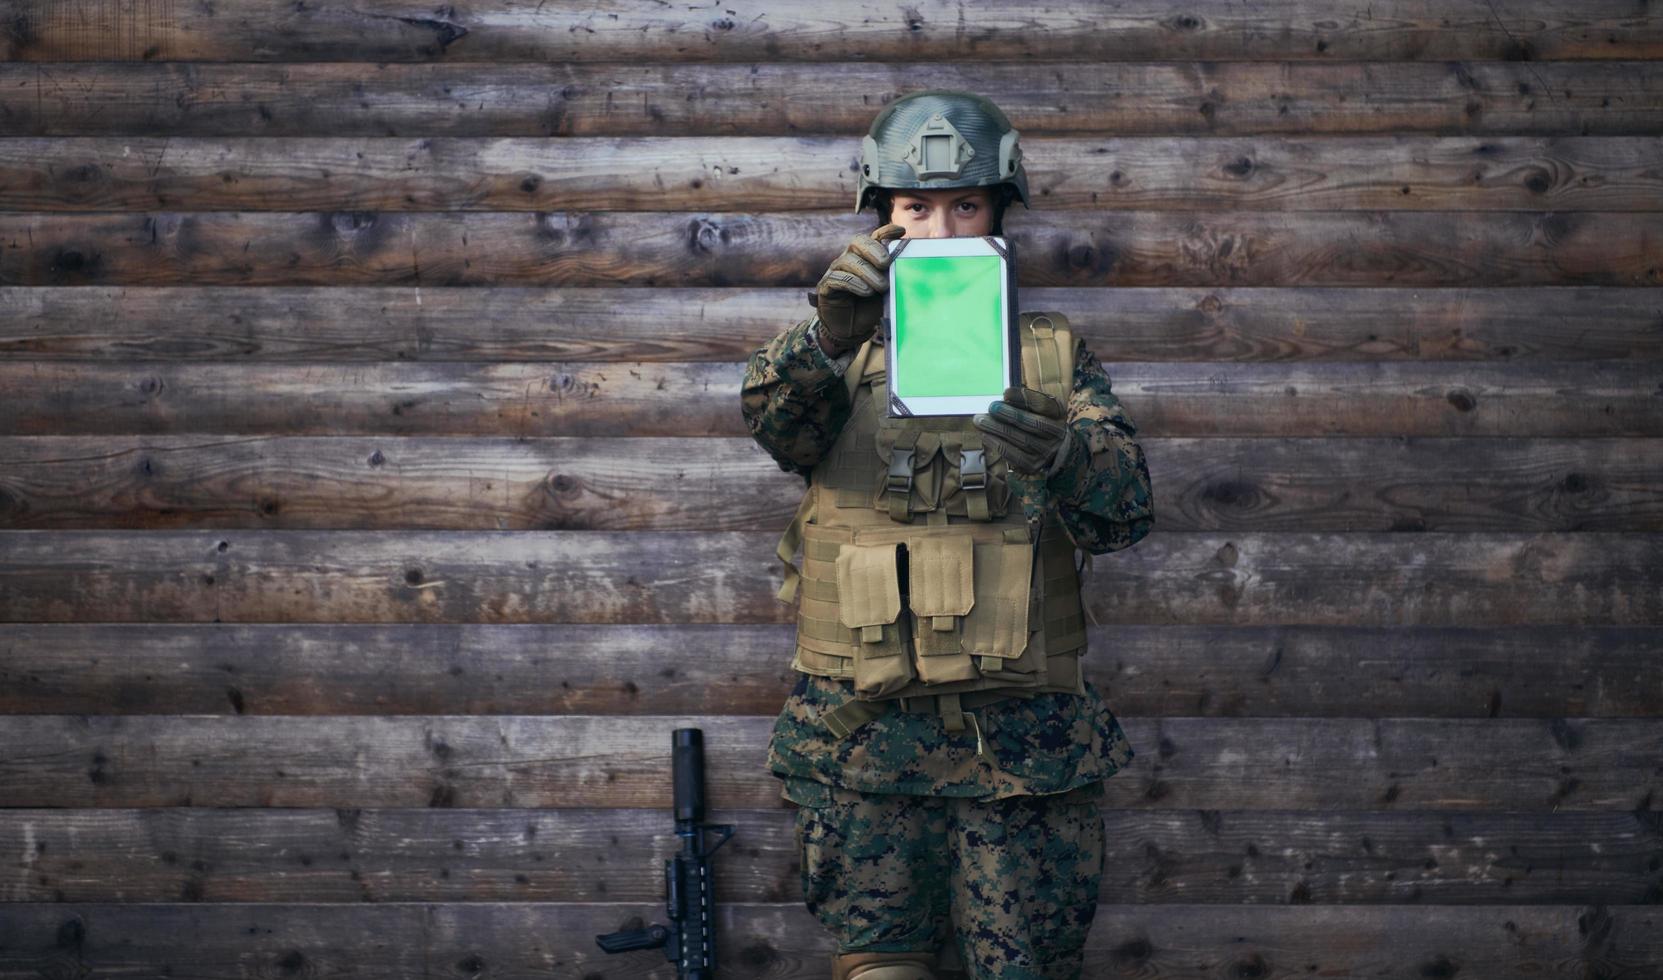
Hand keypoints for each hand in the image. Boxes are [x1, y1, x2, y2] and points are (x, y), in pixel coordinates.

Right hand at [815, 223, 904, 354]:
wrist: (851, 330)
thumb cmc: (869, 308)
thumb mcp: (886, 292)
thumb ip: (893, 279)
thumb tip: (910, 270)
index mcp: (865, 257)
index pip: (874, 237)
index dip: (886, 231)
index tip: (901, 231)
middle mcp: (849, 258)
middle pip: (858, 242)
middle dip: (873, 250)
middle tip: (886, 263)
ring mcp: (835, 271)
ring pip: (848, 261)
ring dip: (867, 273)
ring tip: (881, 286)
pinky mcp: (826, 287)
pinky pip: (837, 279)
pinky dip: (853, 284)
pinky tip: (865, 292)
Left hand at [972, 386, 1074, 478]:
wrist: (1050, 450)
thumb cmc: (1036, 421)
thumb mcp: (1036, 408)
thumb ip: (1023, 402)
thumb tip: (1004, 397)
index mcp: (1058, 414)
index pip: (1044, 405)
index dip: (1024, 398)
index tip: (1006, 393)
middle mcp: (1056, 434)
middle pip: (1034, 424)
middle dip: (1010, 415)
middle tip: (991, 407)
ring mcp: (1046, 451)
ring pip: (1023, 440)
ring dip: (999, 429)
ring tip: (981, 421)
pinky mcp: (1034, 465)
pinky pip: (1015, 456)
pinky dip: (998, 445)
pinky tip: (985, 436)